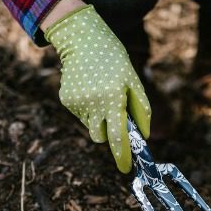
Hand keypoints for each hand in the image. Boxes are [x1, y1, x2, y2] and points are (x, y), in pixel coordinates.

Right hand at [44, 5, 150, 173]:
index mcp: (113, 97)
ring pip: (91, 126)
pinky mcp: (66, 100)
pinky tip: (88, 88)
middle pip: (101, 136)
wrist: (82, 40)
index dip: (122, 155)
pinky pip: (81, 115)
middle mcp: (93, 103)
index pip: (117, 136)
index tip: (126, 169)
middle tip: (114, 114)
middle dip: (109, 133)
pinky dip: (87, 108)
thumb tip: (144, 136)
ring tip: (100, 93)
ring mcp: (77, 103)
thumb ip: (140, 109)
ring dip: (98, 117)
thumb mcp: (133, 80)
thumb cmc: (114, 59)